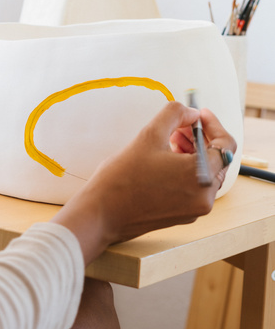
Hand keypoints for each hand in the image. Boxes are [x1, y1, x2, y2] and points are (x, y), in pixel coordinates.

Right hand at [51, 102, 235, 265]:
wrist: (102, 212)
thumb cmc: (122, 178)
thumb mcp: (148, 135)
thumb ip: (175, 115)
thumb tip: (191, 113)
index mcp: (201, 175)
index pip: (225, 144)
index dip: (213, 124)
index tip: (199, 114)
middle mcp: (204, 196)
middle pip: (218, 159)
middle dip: (201, 137)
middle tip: (181, 125)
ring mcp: (195, 208)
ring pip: (207, 173)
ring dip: (193, 152)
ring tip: (170, 141)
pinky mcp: (185, 214)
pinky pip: (196, 187)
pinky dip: (187, 170)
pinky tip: (166, 160)